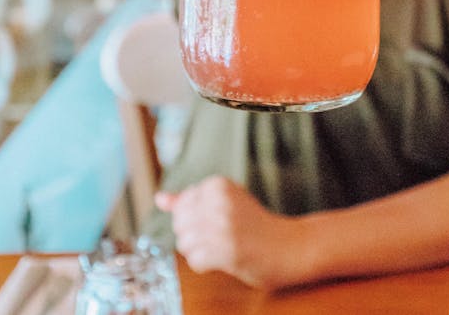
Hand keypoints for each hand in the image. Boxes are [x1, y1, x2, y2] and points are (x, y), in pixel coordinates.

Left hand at [156, 176, 309, 288]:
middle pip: (179, 225)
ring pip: (185, 244)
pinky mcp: (227, 251)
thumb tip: (159, 199)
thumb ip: (189, 201)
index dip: (196, 219)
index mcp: (218, 184)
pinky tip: (224, 259)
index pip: (181, 206)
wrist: (290, 246)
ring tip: (224, 247)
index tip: (220, 221)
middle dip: (195, 236)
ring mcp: (223, 227)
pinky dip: (206, 264)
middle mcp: (219, 202)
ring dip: (202, 251)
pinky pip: (195, 261)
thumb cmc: (254, 224)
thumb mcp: (224, 203)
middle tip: (222, 236)